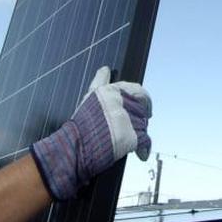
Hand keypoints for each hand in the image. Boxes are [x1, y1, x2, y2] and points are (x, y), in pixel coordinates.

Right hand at [31, 67, 151, 200]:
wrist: (75, 148)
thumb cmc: (81, 125)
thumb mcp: (89, 97)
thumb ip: (100, 81)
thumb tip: (105, 68)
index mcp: (112, 91)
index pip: (138, 90)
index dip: (144, 100)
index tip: (146, 107)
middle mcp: (121, 103)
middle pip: (142, 109)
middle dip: (139, 119)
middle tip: (131, 128)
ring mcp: (127, 119)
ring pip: (144, 125)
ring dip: (139, 134)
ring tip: (124, 140)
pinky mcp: (131, 136)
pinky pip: (145, 141)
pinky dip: (144, 148)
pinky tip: (140, 152)